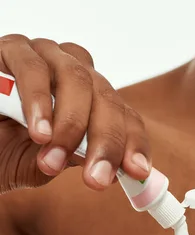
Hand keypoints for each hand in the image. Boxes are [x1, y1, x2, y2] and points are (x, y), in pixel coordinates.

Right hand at [0, 34, 150, 193]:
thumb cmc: (9, 151)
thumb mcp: (51, 163)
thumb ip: (81, 159)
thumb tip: (116, 169)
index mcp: (92, 101)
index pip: (124, 116)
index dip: (133, 143)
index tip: (137, 171)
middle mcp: (75, 74)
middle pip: (107, 99)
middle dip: (106, 142)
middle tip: (96, 178)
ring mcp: (47, 57)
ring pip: (78, 79)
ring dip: (71, 125)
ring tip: (54, 160)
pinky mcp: (14, 51)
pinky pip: (34, 69)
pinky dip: (39, 103)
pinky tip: (39, 133)